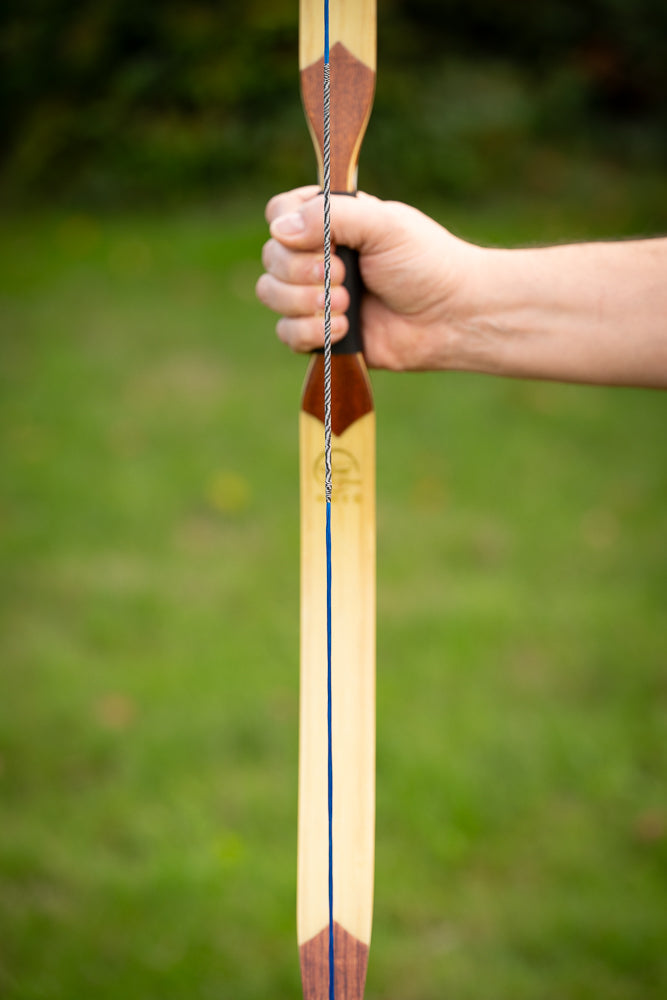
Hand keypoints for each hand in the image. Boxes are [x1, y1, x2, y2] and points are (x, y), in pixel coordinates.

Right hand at [255, 186, 480, 370]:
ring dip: (307, 303)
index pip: (278, 214)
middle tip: (347, 276)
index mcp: (330, 220)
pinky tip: (344, 330)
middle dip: (305, 273)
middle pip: (271, 258)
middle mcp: (317, 255)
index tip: (327, 242)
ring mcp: (314, 295)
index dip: (289, 230)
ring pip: (271, 295)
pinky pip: (286, 334)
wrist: (450, 318)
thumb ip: (331, 217)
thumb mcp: (384, 224)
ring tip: (348, 305)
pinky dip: (310, 332)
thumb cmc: (426, 263)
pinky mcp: (319, 333)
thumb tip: (279, 231)